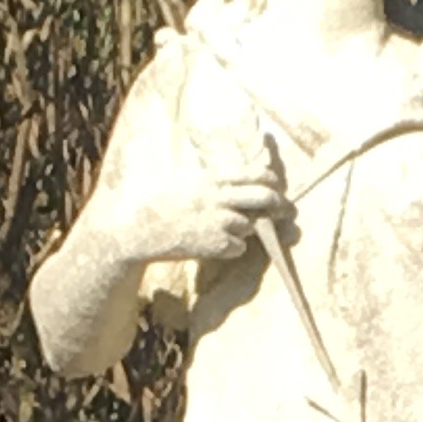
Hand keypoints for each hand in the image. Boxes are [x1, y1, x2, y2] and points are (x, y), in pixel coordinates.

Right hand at [105, 174, 286, 267]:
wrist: (140, 232)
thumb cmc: (158, 204)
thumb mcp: (185, 180)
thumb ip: (211, 178)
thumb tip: (235, 174)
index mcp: (212, 178)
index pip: (254, 173)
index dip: (270, 179)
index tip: (274, 183)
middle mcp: (219, 198)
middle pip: (264, 197)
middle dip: (277, 204)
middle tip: (282, 210)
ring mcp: (219, 222)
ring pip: (251, 225)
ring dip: (246, 229)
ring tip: (223, 228)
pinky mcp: (216, 245)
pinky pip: (239, 247)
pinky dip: (232, 247)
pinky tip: (214, 244)